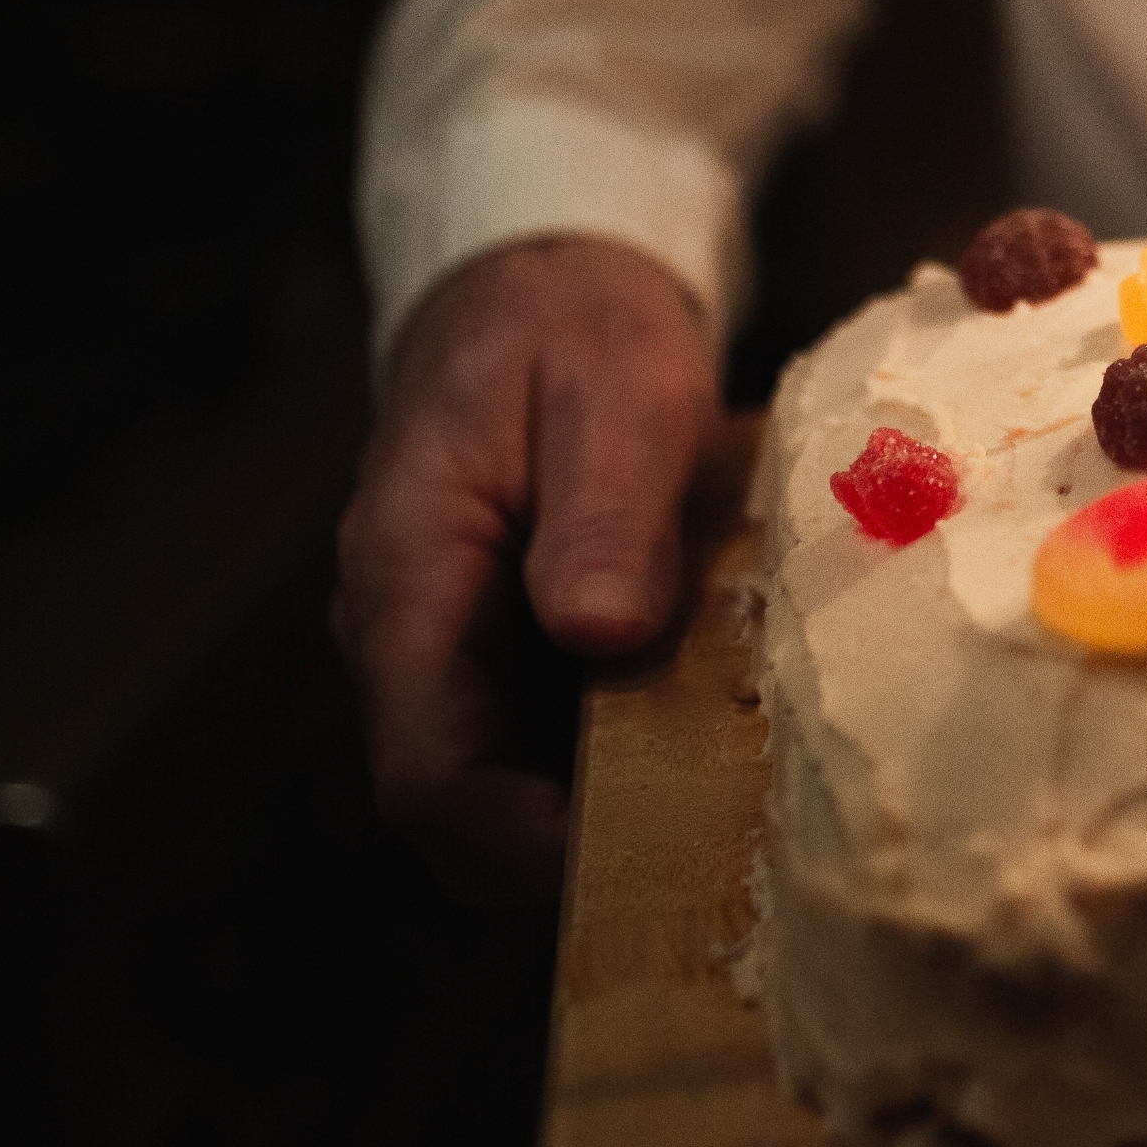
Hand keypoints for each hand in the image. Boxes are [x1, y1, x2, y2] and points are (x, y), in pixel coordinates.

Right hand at [335, 235, 718, 903]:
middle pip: (468, 806)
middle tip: (721, 854)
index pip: (425, 773)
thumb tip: (598, 631)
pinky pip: (560, 736)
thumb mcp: (611, 390)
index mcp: (407, 580)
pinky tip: (728, 746)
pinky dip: (634, 754)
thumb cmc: (570, 324)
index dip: (514, 840)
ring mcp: (463, 650)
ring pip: (517, 782)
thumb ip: (602, 508)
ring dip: (615, 807)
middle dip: (581, 848)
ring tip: (739, 810)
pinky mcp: (518, 649)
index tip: (625, 863)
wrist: (547, 282)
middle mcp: (416, 637)